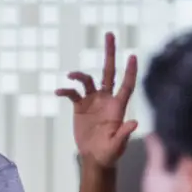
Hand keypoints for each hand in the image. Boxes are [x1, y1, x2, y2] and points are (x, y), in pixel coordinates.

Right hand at [57, 31, 138, 170]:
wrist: (94, 157)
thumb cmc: (110, 154)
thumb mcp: (118, 145)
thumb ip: (124, 134)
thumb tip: (133, 123)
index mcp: (118, 107)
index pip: (126, 85)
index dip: (130, 71)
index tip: (132, 55)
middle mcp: (106, 99)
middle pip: (109, 71)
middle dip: (110, 53)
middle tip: (110, 34)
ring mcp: (93, 101)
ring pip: (87, 80)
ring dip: (79, 76)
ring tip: (71, 76)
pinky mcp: (80, 106)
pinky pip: (72, 93)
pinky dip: (66, 90)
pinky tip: (58, 92)